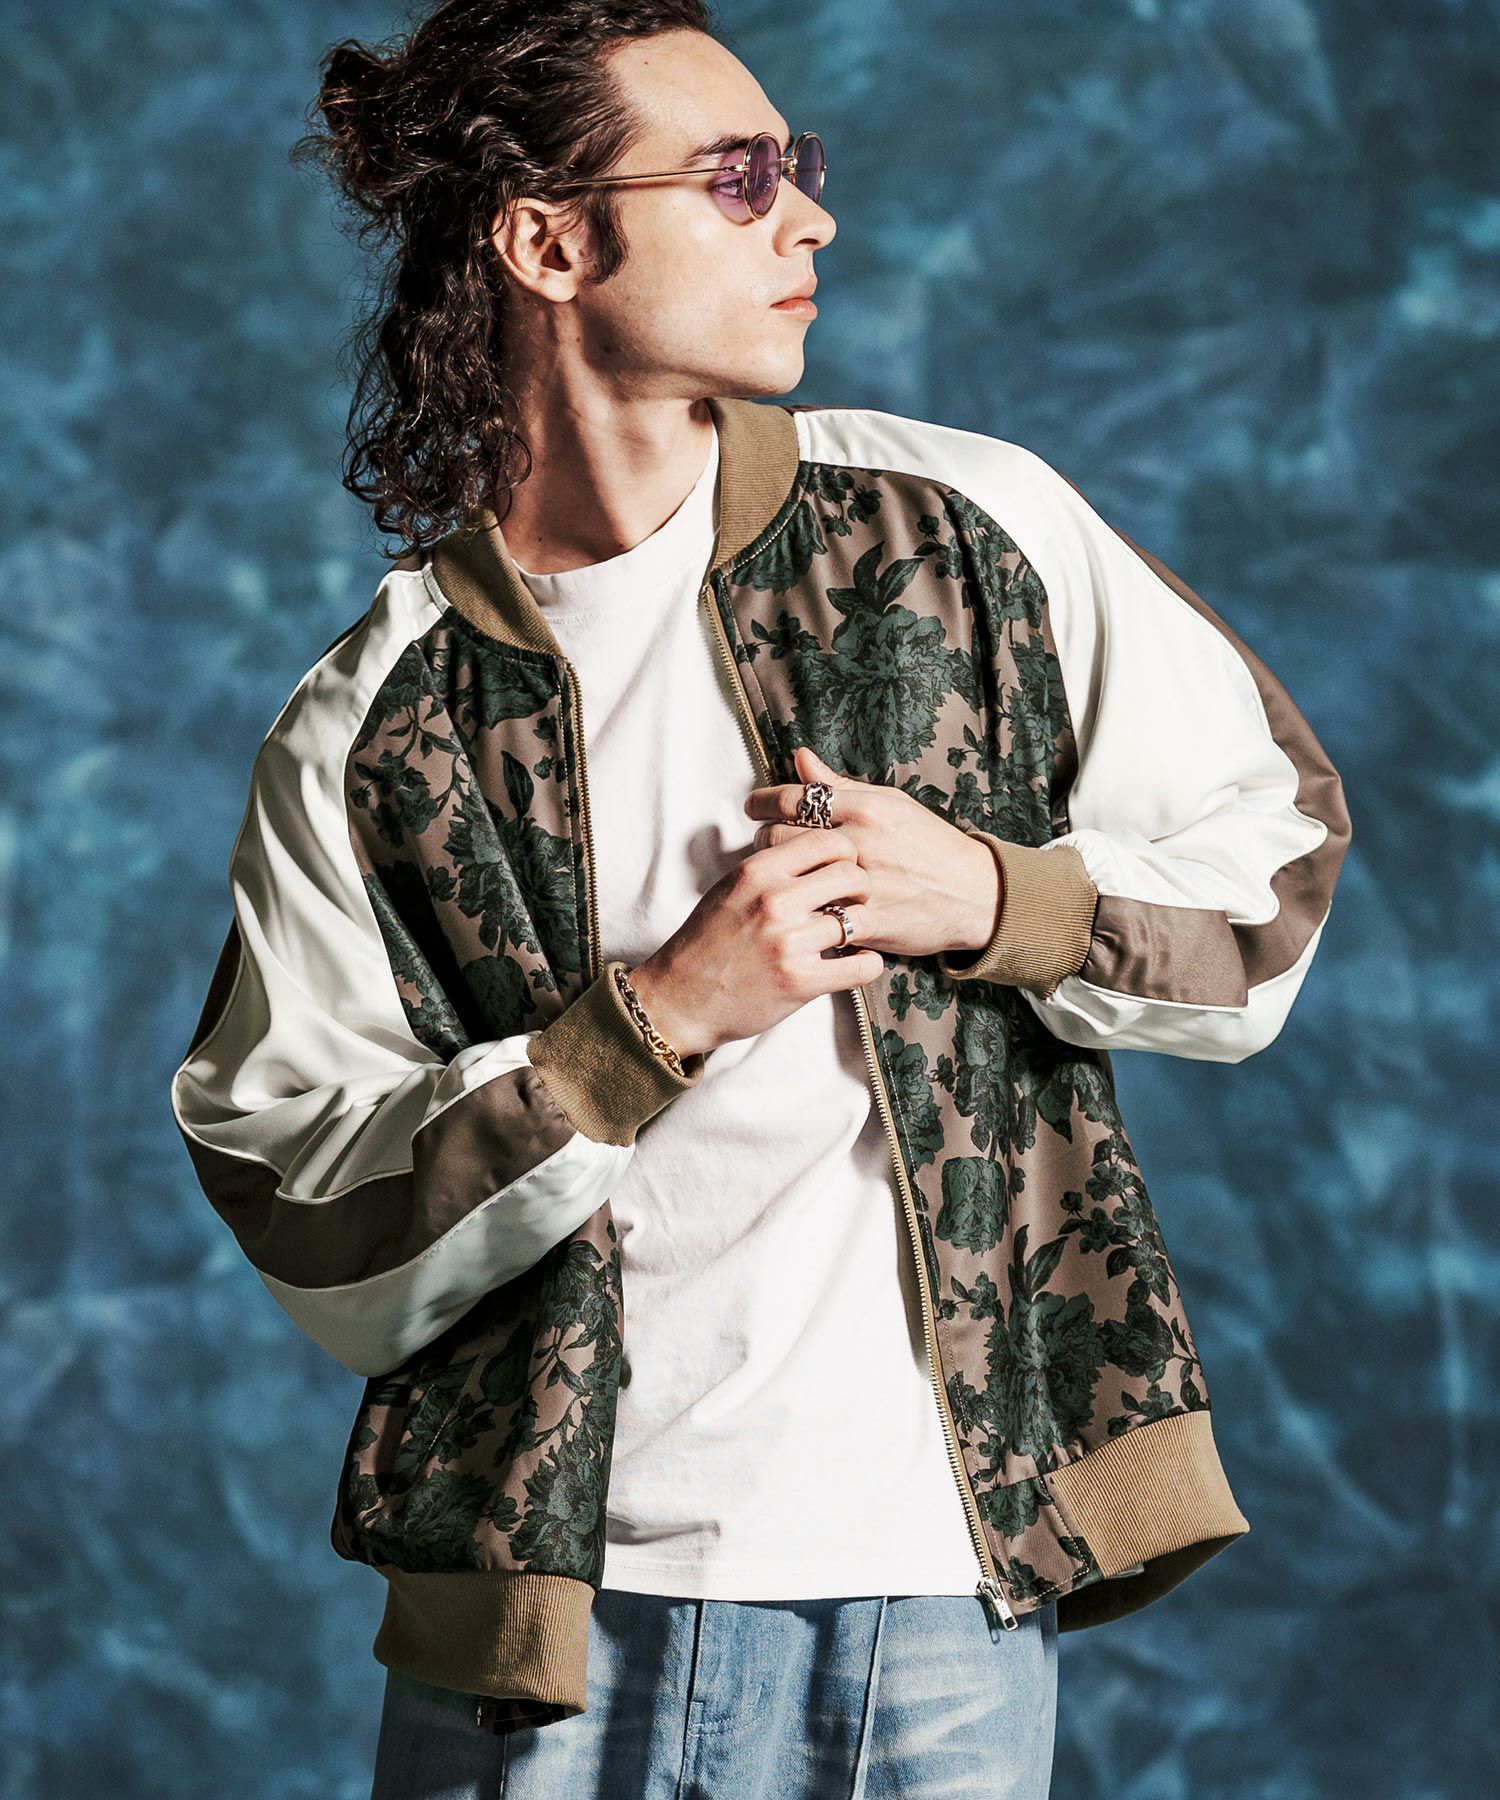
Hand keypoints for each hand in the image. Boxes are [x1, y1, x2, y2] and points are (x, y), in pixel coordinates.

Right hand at [626, 823, 883, 1058]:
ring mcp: (788, 942)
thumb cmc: (706, 942)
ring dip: (862, 929)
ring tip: (851, 937)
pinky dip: (868, 965)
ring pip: (859, 920)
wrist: (679, 998)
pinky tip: (855, 963)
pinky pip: (863, 965)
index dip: (845, 854)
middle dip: (860, 889)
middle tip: (852, 905)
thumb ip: (769, 865)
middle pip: (852, 875)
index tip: (841, 870)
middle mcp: (774, 901)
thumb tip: (809, 842)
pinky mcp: (800, 982)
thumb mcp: (729, 888)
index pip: (827, 840)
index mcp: (757, 871)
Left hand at [743, 746, 1001, 961]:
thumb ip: (841, 785)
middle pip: (779, 837)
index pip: (790, 798)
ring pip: (792, 879)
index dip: (761, 802)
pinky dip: (805, 916)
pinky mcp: (869, 921)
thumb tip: (801, 757)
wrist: (976, 894)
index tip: (752, 808)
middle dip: (764, 841)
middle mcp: (860, 842)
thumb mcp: (891, 804)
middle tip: (767, 847)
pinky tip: (802, 913)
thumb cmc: (931, 846)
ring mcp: (863, 884)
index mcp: (864, 808)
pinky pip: (819, 918)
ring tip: (782, 878)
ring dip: (779, 880)